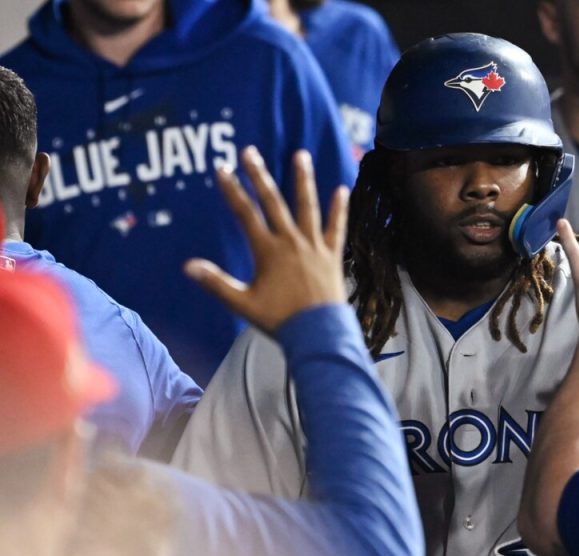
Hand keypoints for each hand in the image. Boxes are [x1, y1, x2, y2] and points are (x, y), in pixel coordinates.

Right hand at [184, 146, 346, 333]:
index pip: (245, 214)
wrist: (318, 332)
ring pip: (308, 206)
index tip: (222, 169)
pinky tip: (342, 189)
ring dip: (303, 180)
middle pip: (273, 202)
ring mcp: (314, 246)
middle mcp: (291, 241)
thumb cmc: (279, 319)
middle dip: (259, 175)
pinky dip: (339, 209)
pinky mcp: (332, 254)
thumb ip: (216, 283)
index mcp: (268, 250)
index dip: (232, 190)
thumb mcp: (243, 303)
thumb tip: (188, 266)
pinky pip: (336, 227)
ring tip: (301, 155)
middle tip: (250, 151)